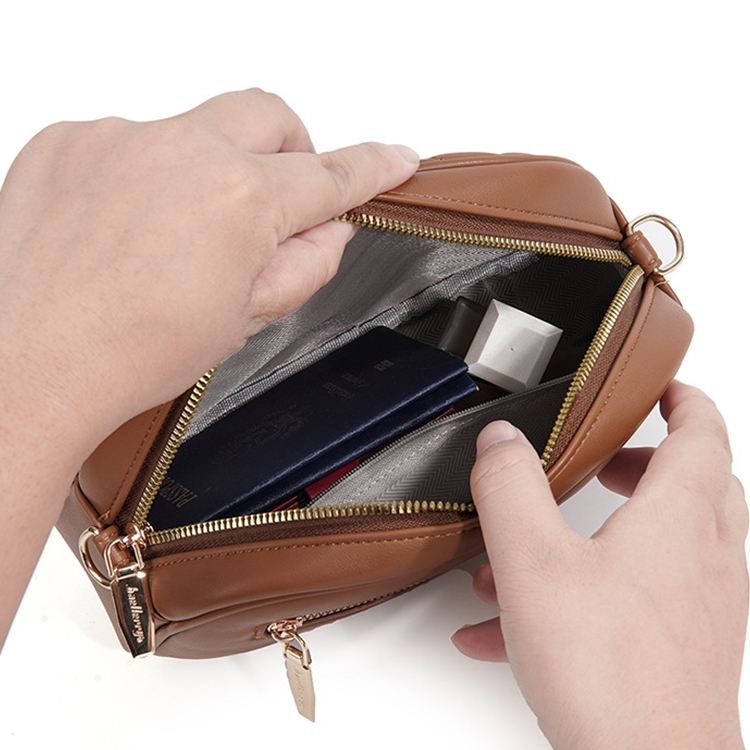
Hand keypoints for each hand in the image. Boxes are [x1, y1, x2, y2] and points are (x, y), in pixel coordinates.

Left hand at [0, 88, 418, 445]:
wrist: (25, 363)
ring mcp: (119, 138)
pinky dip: (142, 178)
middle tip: (276, 199)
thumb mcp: (242, 319)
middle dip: (290, 148)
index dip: (372, 167)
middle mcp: (182, 150)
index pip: (329, 174)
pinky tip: (123, 232)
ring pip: (194, 131)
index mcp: (240, 199)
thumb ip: (302, 265)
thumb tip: (328, 229)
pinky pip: (128, 142)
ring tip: (173, 242)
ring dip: (205, 172)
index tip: (396, 158)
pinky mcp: (68, 140)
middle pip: (268, 115)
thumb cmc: (127, 353)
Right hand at [452, 382, 747, 749]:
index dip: (683, 400)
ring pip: (663, 544)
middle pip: (694, 485)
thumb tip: (503, 441)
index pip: (702, 432)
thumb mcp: (533, 562)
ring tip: (533, 550)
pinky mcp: (680, 649)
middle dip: (644, 464)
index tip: (662, 387)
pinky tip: (506, 629)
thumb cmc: (609, 673)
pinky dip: (586, 594)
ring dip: (604, 532)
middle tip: (604, 462)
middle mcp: (701, 557)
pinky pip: (635, 601)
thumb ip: (511, 488)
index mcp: (677, 518)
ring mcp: (697, 607)